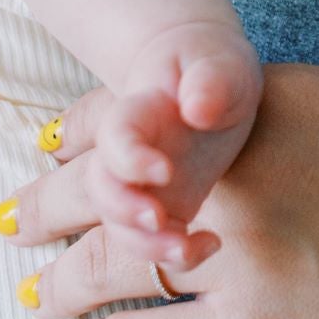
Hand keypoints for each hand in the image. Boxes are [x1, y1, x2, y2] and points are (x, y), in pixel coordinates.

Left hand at [1, 64, 318, 318]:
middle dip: (46, 207)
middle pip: (103, 185)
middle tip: (15, 219)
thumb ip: (273, 123)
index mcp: (275, 102)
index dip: (79, 132)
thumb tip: (187, 137)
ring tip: (39, 293)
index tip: (58, 148)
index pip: (133, 106)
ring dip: (61, 285)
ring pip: (107, 274)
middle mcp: (247, 172)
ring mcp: (244, 265)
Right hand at [89, 20, 261, 268]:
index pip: (113, 136)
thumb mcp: (222, 62)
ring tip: (186, 247)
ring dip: (145, 246)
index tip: (165, 171)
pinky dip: (176, 256)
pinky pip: (152, 244)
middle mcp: (128, 155)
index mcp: (139, 111)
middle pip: (96, 188)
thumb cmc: (212, 66)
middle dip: (120, 212)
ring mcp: (140, 187)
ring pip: (116, 226)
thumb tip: (197, 107)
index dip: (128, 159)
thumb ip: (212, 80)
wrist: (209, 81)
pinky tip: (212, 244)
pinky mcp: (164, 211)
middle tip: (158, 220)